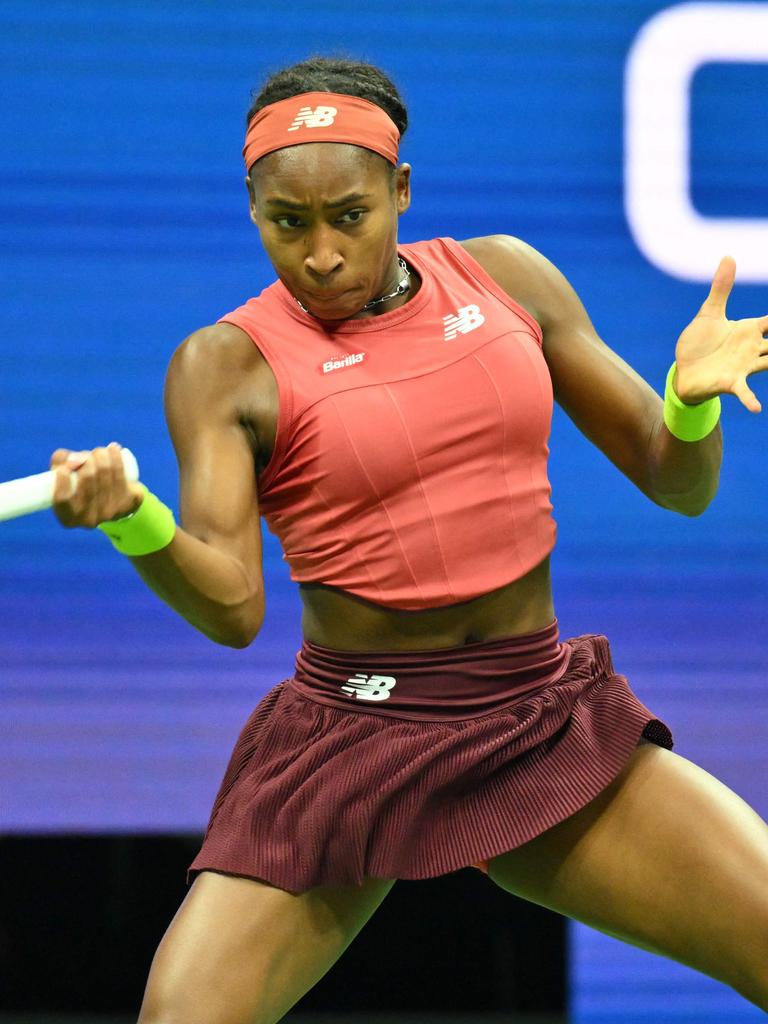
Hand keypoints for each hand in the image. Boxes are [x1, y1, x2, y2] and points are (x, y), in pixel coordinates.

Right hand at [50, 442, 144, 527]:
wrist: (112, 501)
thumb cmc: (80, 486)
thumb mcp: (62, 477)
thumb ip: (60, 462)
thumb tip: (77, 458)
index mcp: (68, 518)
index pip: (62, 498)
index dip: (62, 478)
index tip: (65, 466)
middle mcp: (90, 520)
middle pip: (88, 477)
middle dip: (87, 459)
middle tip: (89, 456)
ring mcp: (111, 512)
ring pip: (106, 471)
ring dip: (102, 454)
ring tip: (101, 451)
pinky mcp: (129, 502)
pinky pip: (122, 474)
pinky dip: (117, 457)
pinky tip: (113, 449)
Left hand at [673, 256, 767, 412]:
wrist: (683, 371)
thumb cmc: (699, 343)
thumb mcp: (709, 313)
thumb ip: (722, 288)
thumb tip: (729, 256)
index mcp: (749, 329)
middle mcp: (752, 348)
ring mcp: (744, 366)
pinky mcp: (730, 382)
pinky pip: (745, 391)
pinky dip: (751, 400)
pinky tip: (757, 409)